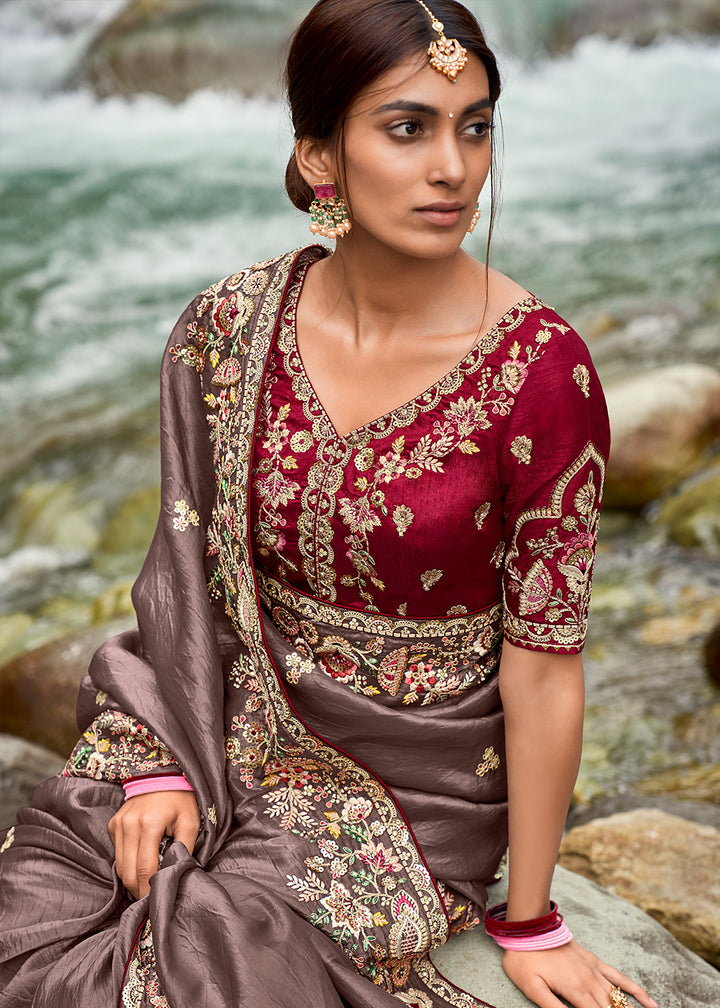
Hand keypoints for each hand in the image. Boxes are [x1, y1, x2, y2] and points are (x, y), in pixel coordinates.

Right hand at [108, 790, 199, 898]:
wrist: (163, 775)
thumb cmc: (181, 800)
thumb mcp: (191, 822)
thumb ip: (185, 850)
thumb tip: (178, 876)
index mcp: (150, 824)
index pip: (145, 869)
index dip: (149, 890)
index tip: (155, 904)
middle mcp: (129, 825)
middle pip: (128, 872)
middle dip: (139, 890)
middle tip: (150, 900)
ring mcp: (119, 824)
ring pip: (120, 866)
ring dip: (131, 880)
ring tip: (145, 887)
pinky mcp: (114, 824)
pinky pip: (118, 853)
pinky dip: (127, 863)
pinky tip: (140, 864)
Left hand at [502, 939, 657, 1007]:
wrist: (528, 927)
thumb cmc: (525, 960)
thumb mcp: (532, 988)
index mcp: (575, 991)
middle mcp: (590, 982)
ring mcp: (594, 971)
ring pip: (618, 998)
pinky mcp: (595, 962)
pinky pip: (620, 977)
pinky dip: (636, 991)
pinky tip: (650, 1003)